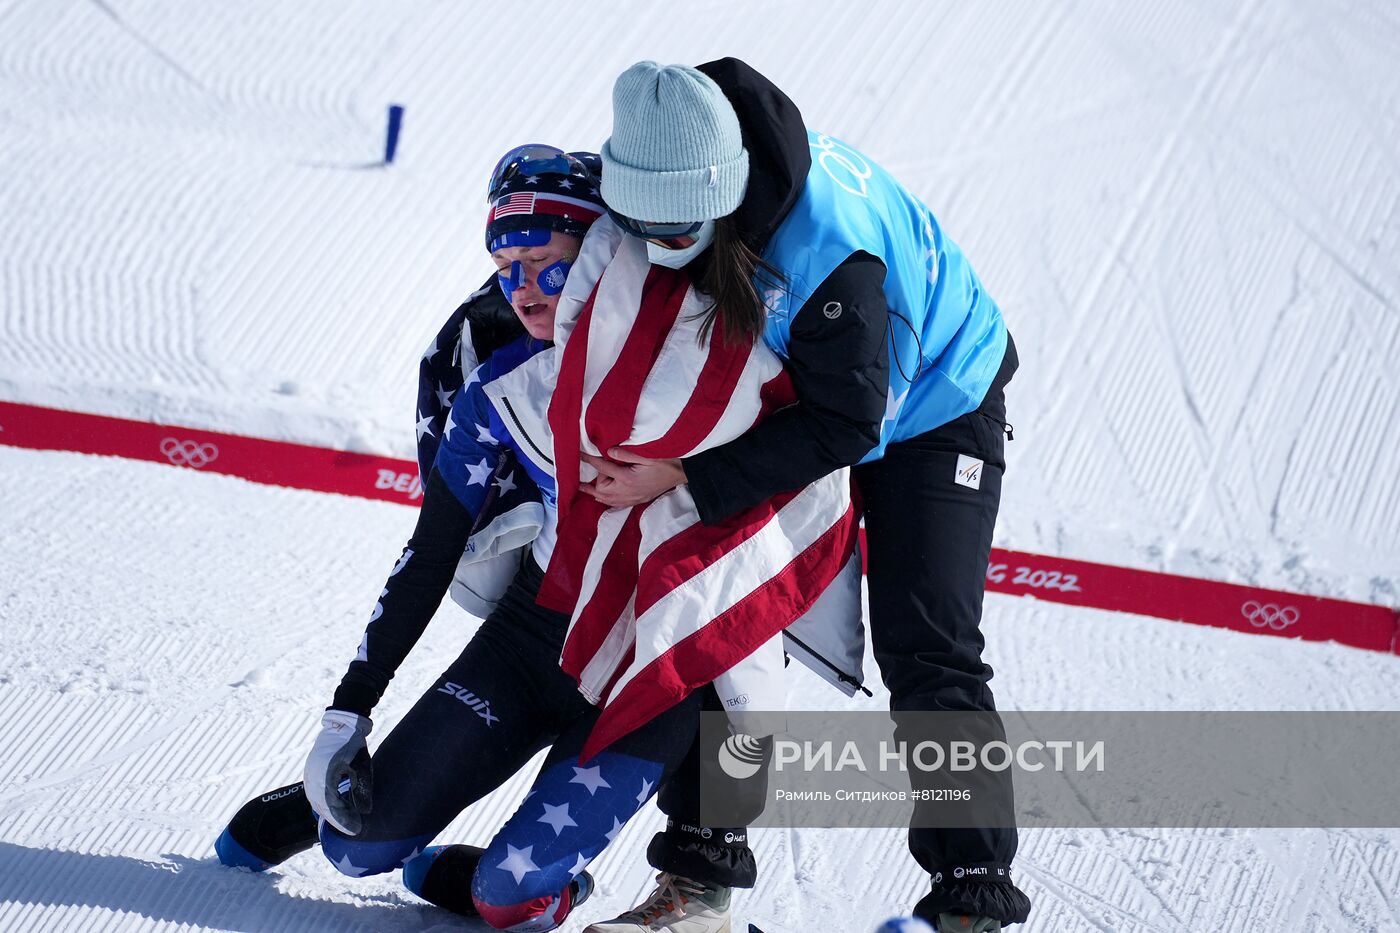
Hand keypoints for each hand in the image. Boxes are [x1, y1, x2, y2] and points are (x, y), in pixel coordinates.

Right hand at [303, 710, 372, 835]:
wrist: (342, 724)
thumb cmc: (354, 745)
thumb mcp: (362, 767)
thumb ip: (362, 789)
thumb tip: (365, 811)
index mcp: (325, 777)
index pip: (333, 808)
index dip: (343, 821)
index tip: (355, 830)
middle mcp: (313, 779)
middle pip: (322, 808)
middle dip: (336, 821)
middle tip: (351, 829)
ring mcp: (309, 775)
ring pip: (316, 802)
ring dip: (329, 813)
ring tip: (344, 820)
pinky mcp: (310, 771)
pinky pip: (314, 793)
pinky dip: (323, 803)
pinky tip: (334, 807)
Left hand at [580, 448, 685, 507]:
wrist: (679, 473)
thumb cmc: (664, 462)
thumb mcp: (646, 454)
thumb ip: (626, 454)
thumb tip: (608, 452)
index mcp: (628, 478)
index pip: (603, 469)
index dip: (590, 460)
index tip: (580, 455)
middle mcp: (628, 491)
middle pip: (601, 489)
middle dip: (593, 481)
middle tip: (589, 473)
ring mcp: (633, 498)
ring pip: (607, 500)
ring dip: (596, 493)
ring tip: (585, 488)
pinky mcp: (637, 500)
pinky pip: (617, 504)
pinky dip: (607, 500)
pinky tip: (603, 498)